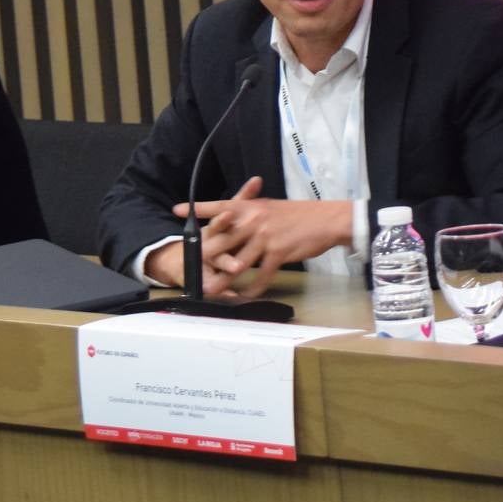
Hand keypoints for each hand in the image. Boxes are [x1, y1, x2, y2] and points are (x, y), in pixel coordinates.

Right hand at [142, 177, 264, 294]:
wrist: (180, 259)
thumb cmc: (212, 235)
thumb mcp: (226, 216)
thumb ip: (242, 199)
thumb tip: (258, 179)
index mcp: (211, 232)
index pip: (216, 225)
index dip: (222, 221)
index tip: (230, 215)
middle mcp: (206, 249)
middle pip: (215, 253)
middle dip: (226, 258)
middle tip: (238, 263)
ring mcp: (204, 267)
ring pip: (215, 274)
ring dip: (225, 279)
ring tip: (236, 282)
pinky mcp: (205, 284)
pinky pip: (217, 291)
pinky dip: (226, 295)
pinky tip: (234, 299)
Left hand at [175, 190, 354, 296]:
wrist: (326, 220)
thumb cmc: (299, 215)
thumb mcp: (271, 208)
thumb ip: (252, 214)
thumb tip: (235, 221)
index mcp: (251, 206)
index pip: (219, 206)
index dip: (198, 209)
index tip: (177, 210)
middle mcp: (254, 220)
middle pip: (222, 239)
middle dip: (205, 255)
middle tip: (190, 266)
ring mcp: (264, 237)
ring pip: (237, 262)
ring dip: (223, 280)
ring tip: (210, 290)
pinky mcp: (277, 253)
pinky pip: (261, 275)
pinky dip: (253, 287)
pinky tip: (247, 295)